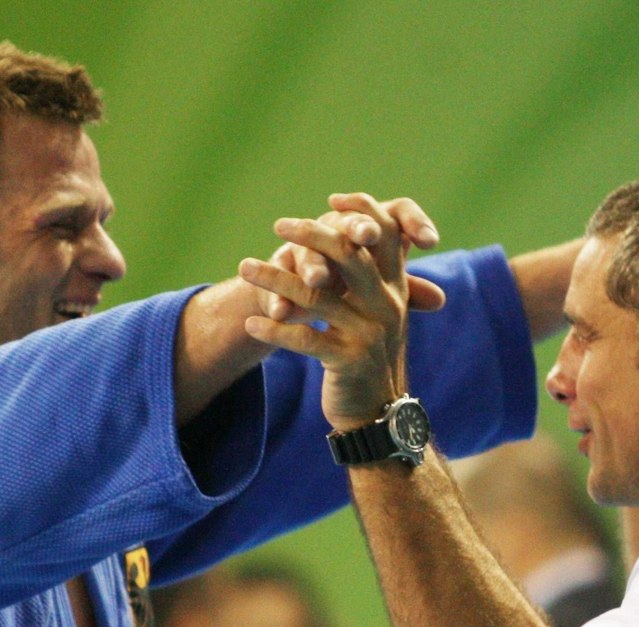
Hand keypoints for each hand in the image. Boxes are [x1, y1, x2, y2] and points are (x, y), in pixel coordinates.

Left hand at [239, 192, 422, 431]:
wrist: (377, 413)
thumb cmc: (369, 356)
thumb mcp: (382, 313)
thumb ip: (375, 275)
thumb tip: (362, 228)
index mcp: (395, 288)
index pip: (385, 236)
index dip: (362, 212)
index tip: (331, 201)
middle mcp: (387, 306)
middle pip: (348, 254)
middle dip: (311, 235)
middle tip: (278, 225)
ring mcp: (369, 333)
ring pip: (316, 296)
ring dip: (274, 279)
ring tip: (243, 267)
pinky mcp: (348, 360)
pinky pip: (304, 339)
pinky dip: (273, 330)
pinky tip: (251, 323)